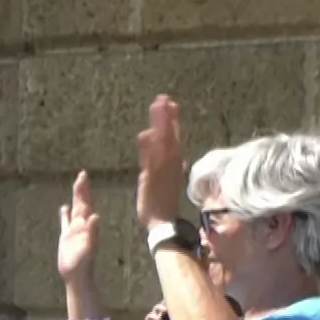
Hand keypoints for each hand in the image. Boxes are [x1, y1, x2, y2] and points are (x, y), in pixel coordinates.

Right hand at [58, 171, 100, 283]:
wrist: (77, 276)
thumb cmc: (84, 263)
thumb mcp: (89, 247)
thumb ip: (92, 232)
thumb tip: (96, 216)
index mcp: (86, 225)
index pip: (86, 203)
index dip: (84, 190)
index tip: (83, 177)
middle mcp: (81, 225)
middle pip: (81, 203)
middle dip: (81, 189)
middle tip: (82, 174)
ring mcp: (74, 231)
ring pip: (74, 210)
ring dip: (75, 198)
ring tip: (76, 185)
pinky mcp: (66, 238)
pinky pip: (65, 222)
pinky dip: (64, 214)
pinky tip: (64, 208)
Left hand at [135, 95, 186, 228]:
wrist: (163, 221)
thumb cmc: (163, 199)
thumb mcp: (167, 176)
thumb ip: (167, 160)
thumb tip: (169, 151)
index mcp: (175, 161)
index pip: (175, 136)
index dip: (173, 119)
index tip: (171, 103)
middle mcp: (172, 163)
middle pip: (170, 135)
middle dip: (167, 116)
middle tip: (163, 98)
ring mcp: (163, 170)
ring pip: (162, 142)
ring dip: (160, 124)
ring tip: (157, 106)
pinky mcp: (152, 179)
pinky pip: (151, 160)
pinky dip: (149, 147)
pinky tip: (145, 134)